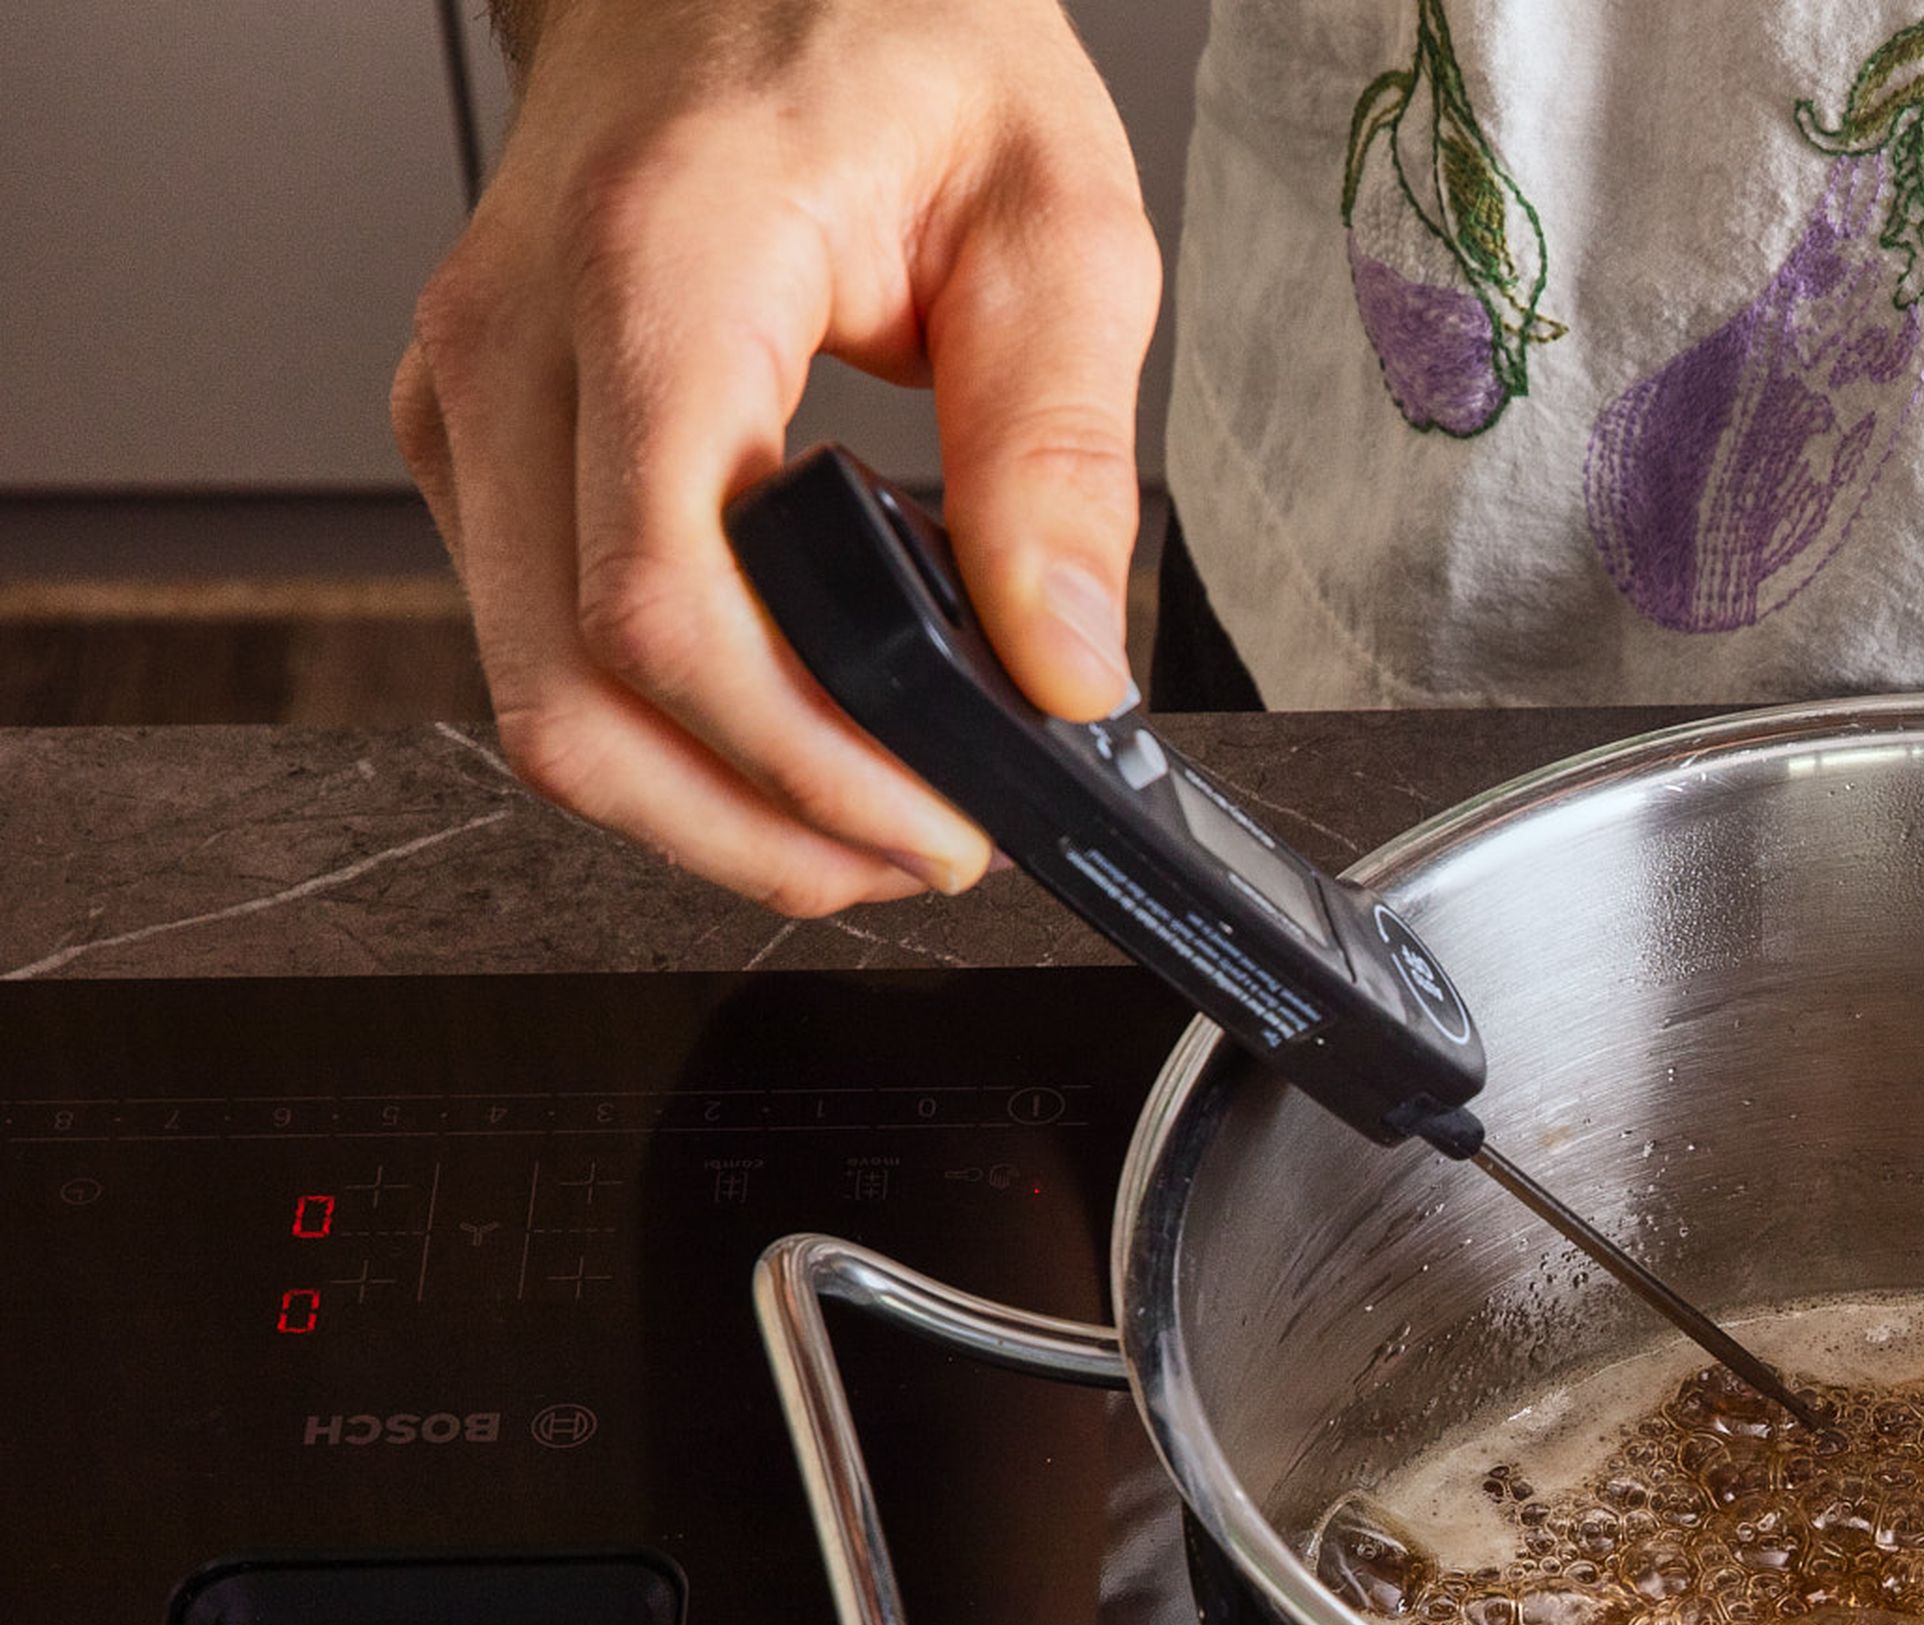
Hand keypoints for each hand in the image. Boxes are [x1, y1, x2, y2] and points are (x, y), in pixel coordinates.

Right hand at [393, 0, 1154, 914]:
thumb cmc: (888, 37)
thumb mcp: (1057, 217)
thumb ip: (1064, 455)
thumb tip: (1064, 665)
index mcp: (658, 270)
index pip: (660, 606)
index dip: (799, 767)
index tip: (938, 823)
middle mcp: (517, 340)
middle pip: (569, 695)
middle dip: (756, 828)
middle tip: (923, 854)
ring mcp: (469, 397)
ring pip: (537, 698)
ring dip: (708, 806)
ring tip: (878, 819)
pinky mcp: (475, 438)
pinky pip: (540, 640)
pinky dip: (669, 728)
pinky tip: (799, 732)